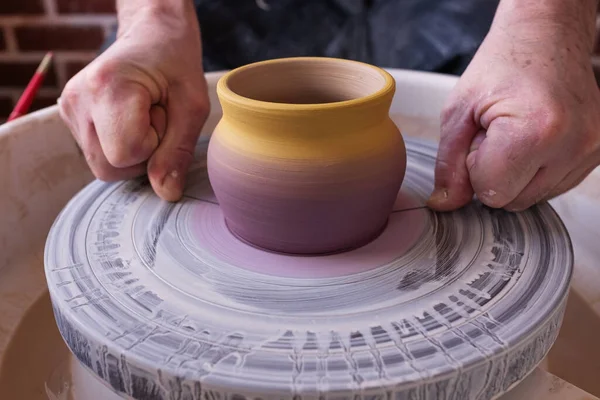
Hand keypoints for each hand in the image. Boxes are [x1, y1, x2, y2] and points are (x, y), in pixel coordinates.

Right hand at [58, 2, 208, 200]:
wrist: (153, 35)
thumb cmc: (176, 64)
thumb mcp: (192, 106)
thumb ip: (178, 152)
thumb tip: (166, 194)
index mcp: (108, 89)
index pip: (125, 155)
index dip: (152, 146)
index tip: (162, 117)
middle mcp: (78, 99)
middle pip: (109, 167)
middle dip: (141, 155)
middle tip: (155, 118)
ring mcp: (68, 107)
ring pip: (102, 166)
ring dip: (130, 152)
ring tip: (143, 117)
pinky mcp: (69, 114)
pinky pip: (96, 154)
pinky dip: (117, 146)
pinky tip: (128, 119)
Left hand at [427, 2, 599, 211]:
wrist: (546, 35)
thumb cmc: (503, 64)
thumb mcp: (459, 112)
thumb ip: (449, 165)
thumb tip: (445, 203)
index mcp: (535, 132)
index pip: (491, 193)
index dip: (476, 169)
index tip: (481, 138)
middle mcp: (571, 145)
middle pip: (513, 201)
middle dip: (495, 174)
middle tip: (496, 135)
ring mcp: (591, 150)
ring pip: (533, 198)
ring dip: (516, 175)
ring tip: (516, 135)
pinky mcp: (599, 152)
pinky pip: (555, 186)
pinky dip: (537, 171)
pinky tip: (534, 140)